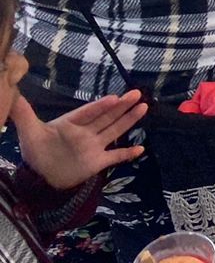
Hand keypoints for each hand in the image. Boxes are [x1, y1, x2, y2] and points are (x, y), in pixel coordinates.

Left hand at [12, 90, 145, 191]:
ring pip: (114, 130)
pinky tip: (141, 149)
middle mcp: (86, 132)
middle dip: (122, 106)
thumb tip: (13, 96)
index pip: (88, 113)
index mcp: (72, 123)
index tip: (114, 98)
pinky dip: (127, 154)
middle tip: (136, 94)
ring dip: (129, 120)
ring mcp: (94, 146)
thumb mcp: (29, 132)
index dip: (100, 106)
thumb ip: (23, 114)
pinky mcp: (97, 162)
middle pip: (107, 117)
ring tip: (143, 108)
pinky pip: (115, 157)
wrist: (39, 178)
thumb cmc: (36, 152)